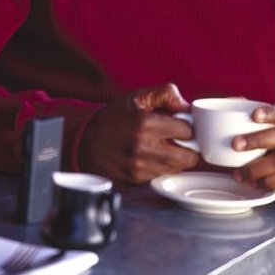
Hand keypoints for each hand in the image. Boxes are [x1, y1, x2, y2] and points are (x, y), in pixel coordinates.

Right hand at [78, 83, 198, 183]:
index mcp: (145, 123)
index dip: (187, 127)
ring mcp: (139, 167)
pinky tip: (151, 157)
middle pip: (188, 157)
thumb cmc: (113, 119)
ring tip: (163, 147)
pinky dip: (161, 168)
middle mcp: (143, 147)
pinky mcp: (135, 180)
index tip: (181, 125)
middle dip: (188, 148)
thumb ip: (164, 93)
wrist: (85, 142)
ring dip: (176, 159)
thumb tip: (186, 106)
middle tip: (180, 141)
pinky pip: (161, 176)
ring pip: (176, 169)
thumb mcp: (136, 98)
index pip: (187, 130)